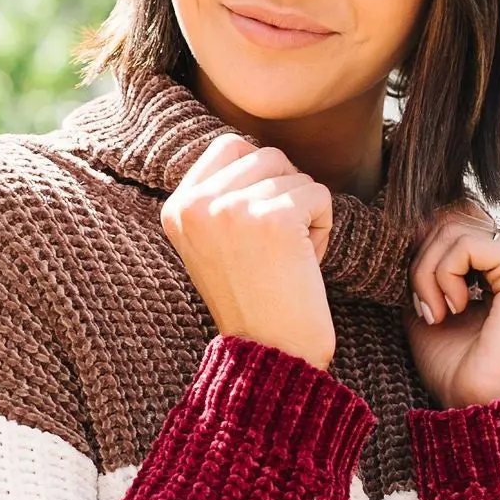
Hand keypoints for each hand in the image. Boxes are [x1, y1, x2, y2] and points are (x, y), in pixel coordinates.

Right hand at [161, 131, 335, 370]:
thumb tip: (257, 152)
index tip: (261, 223)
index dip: (260, 175)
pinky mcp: (274, 218)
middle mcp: (197, 204)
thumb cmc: (253, 301)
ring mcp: (233, 209)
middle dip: (285, 194)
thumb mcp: (214, 243)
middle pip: (267, 156)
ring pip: (295, 175)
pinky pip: (318, 194)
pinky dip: (323, 227)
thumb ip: (222, 197)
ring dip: (305, 215)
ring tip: (288, 259)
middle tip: (277, 246)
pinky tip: (305, 263)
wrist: (269, 354)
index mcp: (177, 208)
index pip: (229, 146)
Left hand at [405, 208, 499, 407]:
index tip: (421, 299)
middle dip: (423, 260)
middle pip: (455, 218)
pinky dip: (441, 275)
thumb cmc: (457, 367)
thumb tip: (412, 221)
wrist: (479, 408)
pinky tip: (451, 309)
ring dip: (427, 272)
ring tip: (435, 312)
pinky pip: (466, 244)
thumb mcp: (431, 300)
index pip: (458, 221)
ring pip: (455, 228)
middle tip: (425, 307)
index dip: (424, 249)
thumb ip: (428, 261)